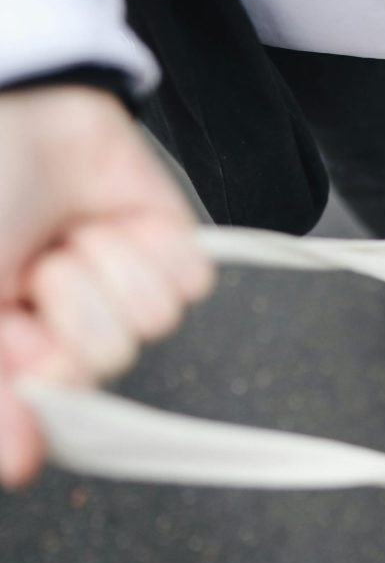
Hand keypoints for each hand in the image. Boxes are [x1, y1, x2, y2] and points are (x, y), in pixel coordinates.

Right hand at [0, 85, 213, 488]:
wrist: (10, 97)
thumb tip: (19, 464)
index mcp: (10, 340)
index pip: (53, 408)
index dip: (40, 382)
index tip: (18, 341)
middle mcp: (63, 318)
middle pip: (103, 367)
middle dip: (67, 314)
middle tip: (32, 271)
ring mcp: (117, 281)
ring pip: (148, 326)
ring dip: (99, 272)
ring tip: (63, 238)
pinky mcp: (167, 245)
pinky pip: (188, 283)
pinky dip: (150, 249)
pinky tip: (107, 222)